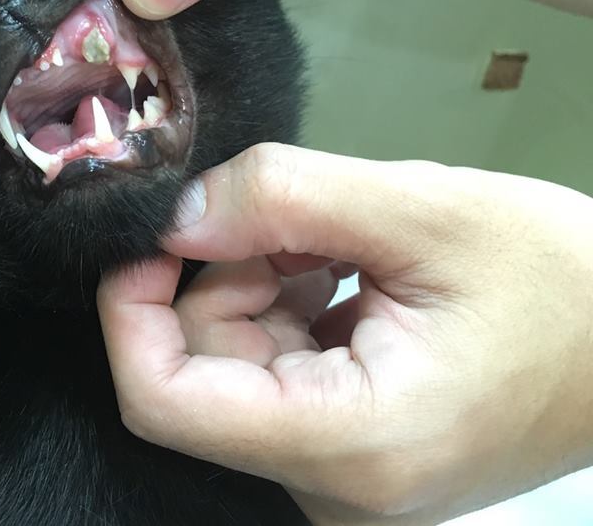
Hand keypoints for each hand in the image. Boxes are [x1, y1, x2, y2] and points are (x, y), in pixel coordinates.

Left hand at [98, 144, 592, 524]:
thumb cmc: (565, 280)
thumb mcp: (424, 209)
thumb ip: (284, 197)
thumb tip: (176, 213)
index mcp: (348, 444)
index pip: (163, 400)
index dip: (131, 309)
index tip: (155, 234)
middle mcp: (331, 483)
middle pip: (199, 368)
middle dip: (223, 276)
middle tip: (299, 220)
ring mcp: (339, 473)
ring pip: (231, 361)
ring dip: (260, 283)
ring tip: (341, 245)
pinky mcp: (350, 448)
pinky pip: (272, 369)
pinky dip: (285, 304)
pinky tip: (344, 272)